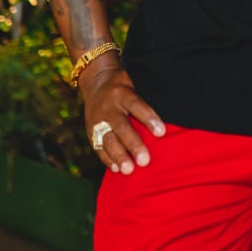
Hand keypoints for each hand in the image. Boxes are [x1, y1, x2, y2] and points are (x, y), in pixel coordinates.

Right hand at [79, 58, 164, 174]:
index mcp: (123, 93)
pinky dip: (106, 158)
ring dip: (118, 156)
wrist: (95, 81)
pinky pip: (97, 145)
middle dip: (133, 145)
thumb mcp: (134, 88)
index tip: (161, 133)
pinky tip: (116, 168)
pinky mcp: (89, 130)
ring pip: (108, 139)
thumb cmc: (123, 88)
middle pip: (122, 127)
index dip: (149, 119)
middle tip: (144, 161)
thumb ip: (142, 107)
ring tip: (128, 170)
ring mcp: (97, 119)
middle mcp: (109, 107)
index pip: (138, 106)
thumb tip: (161, 130)